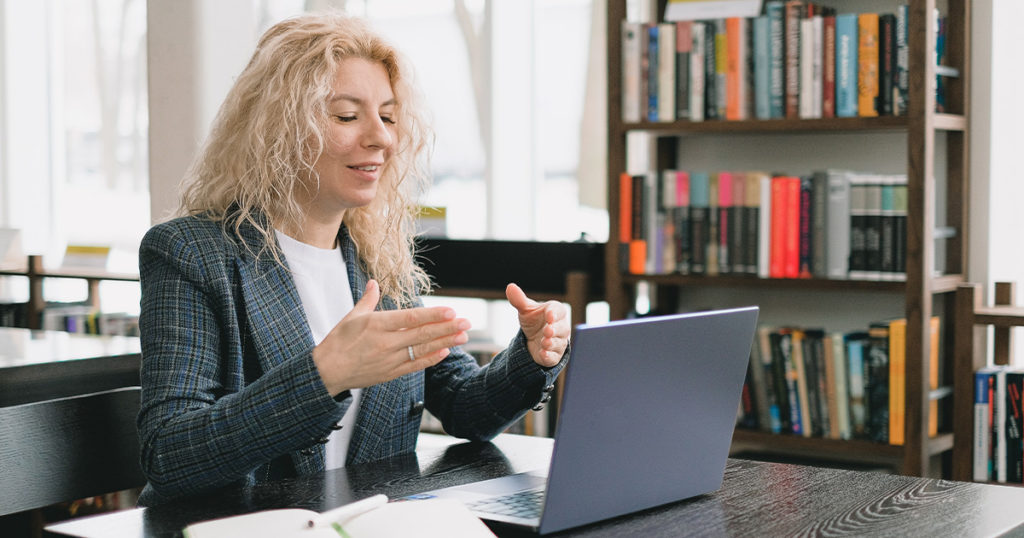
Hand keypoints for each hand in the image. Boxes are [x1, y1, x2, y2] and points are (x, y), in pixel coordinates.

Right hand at [312, 280, 471, 395]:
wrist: (326, 372)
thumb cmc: (337, 342)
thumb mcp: (351, 317)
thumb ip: (367, 300)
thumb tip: (374, 283)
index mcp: (376, 325)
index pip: (410, 318)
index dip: (432, 315)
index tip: (451, 310)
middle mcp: (385, 343)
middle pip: (422, 334)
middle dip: (447, 327)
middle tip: (467, 322)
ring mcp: (389, 359)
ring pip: (422, 350)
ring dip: (445, 342)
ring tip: (463, 336)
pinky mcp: (390, 373)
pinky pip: (414, 365)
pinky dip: (431, 359)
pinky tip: (445, 352)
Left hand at [505, 283, 569, 366]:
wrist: (533, 340)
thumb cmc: (534, 321)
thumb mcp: (526, 310)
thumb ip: (519, 300)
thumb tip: (510, 287)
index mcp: (555, 312)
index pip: (558, 311)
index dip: (554, 313)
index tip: (550, 315)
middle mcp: (560, 327)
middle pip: (562, 328)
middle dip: (555, 329)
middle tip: (547, 330)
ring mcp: (558, 342)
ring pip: (559, 343)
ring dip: (552, 343)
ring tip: (544, 342)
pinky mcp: (554, 356)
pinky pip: (554, 357)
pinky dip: (549, 356)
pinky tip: (543, 354)